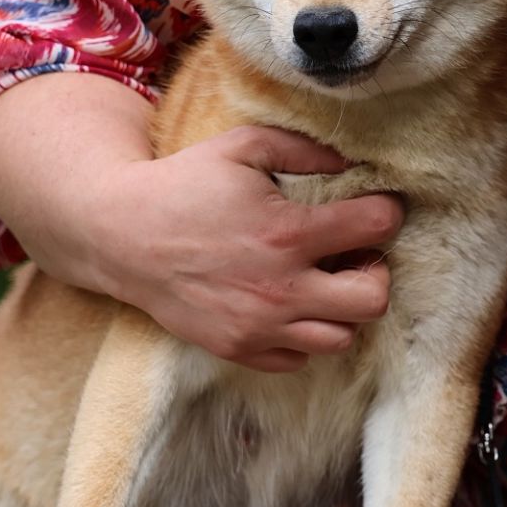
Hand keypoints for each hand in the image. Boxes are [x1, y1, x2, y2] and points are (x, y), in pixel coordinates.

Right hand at [89, 125, 402, 371]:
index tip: (375, 207)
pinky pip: (298, 359)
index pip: (377, 227)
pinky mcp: (238, 348)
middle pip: (373, 300)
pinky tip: (289, 305)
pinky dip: (304, 336)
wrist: (121, 236)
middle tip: (354, 255)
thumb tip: (351, 163)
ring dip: (341, 309)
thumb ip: (303, 148)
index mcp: (288, 232)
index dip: (386, 211)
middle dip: (375, 272)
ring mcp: (260, 326)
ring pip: (341, 338)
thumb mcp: (241, 146)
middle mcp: (281, 288)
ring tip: (321, 282)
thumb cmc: (182, 185)